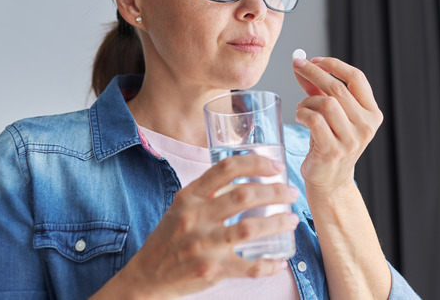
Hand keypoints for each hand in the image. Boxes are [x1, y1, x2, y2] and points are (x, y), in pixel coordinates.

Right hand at [106, 154, 298, 298]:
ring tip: (292, 220)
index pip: (226, 169)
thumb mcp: (182, 207)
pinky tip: (280, 261)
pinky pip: (249, 267)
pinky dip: (269, 264)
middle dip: (276, 192)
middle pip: (244, 196)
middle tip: (291, 194)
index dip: (256, 163)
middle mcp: (195, 217)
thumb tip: (247, 176)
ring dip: (278, 223)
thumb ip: (208, 193)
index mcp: (189, 197)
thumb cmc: (170, 238)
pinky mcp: (211, 270)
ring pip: (250, 228)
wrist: (147, 276)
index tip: (276, 166)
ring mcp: (203, 244)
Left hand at [292, 57, 382, 192]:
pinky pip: (314, 120)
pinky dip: (303, 113)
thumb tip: (301, 63)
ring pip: (326, 103)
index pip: (357, 78)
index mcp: (372, 113)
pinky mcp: (333, 151)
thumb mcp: (330, 114)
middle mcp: (366, 126)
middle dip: (314, 73)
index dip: (335, 65)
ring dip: (307, 100)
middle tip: (298, 65)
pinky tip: (301, 117)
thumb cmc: (329, 142)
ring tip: (302, 107)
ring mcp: (351, 140)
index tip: (315, 59)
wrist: (330, 180)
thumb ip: (318, 89)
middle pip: (338, 88)